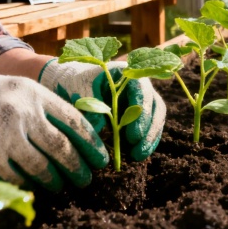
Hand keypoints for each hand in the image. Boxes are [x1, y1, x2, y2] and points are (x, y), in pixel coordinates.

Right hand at [0, 64, 107, 190]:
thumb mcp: (16, 89)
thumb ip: (43, 106)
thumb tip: (77, 131)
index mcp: (34, 93)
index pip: (74, 120)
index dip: (91, 143)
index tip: (101, 157)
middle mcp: (22, 112)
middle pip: (61, 147)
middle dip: (78, 167)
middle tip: (86, 179)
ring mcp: (3, 135)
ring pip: (41, 167)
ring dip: (55, 181)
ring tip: (60, 186)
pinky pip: (15, 178)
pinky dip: (27, 186)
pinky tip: (33, 188)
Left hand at [40, 59, 165, 160]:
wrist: (71, 82)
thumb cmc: (75, 81)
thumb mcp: (78, 88)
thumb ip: (89, 103)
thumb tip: (100, 126)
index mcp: (126, 72)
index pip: (142, 90)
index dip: (141, 113)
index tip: (133, 136)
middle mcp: (138, 84)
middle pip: (154, 105)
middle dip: (148, 129)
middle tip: (136, 151)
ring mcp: (140, 99)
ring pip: (156, 117)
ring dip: (150, 137)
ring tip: (137, 156)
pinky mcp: (138, 112)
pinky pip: (149, 126)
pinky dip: (146, 140)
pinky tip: (136, 154)